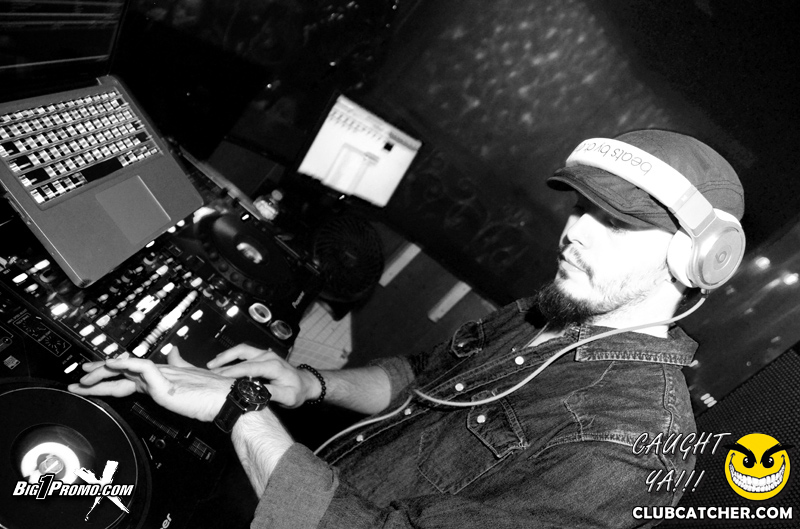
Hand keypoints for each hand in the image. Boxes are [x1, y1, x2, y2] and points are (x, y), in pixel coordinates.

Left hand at [68, 348, 232, 422]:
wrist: (228, 399)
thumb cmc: (215, 394)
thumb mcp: (193, 379)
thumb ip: (181, 365)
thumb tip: (174, 352)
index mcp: (165, 375)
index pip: (132, 372)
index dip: (112, 373)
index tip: (95, 376)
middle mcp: (161, 373)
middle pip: (123, 371)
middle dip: (98, 373)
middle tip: (79, 377)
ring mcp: (162, 377)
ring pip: (125, 368)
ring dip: (101, 373)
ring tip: (83, 379)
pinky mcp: (166, 382)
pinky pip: (141, 367)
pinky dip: (125, 364)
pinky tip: (112, 364)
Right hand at [207, 344, 318, 407]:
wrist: (305, 383)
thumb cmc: (297, 391)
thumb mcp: (288, 397)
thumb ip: (272, 394)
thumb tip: (255, 393)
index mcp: (273, 366)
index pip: (249, 367)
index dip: (233, 372)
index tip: (219, 378)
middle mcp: (268, 356)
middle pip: (242, 356)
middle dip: (224, 363)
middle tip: (209, 372)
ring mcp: (265, 354)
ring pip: (242, 350)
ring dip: (226, 356)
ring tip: (211, 365)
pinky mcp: (262, 356)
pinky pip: (244, 352)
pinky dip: (231, 356)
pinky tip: (221, 361)